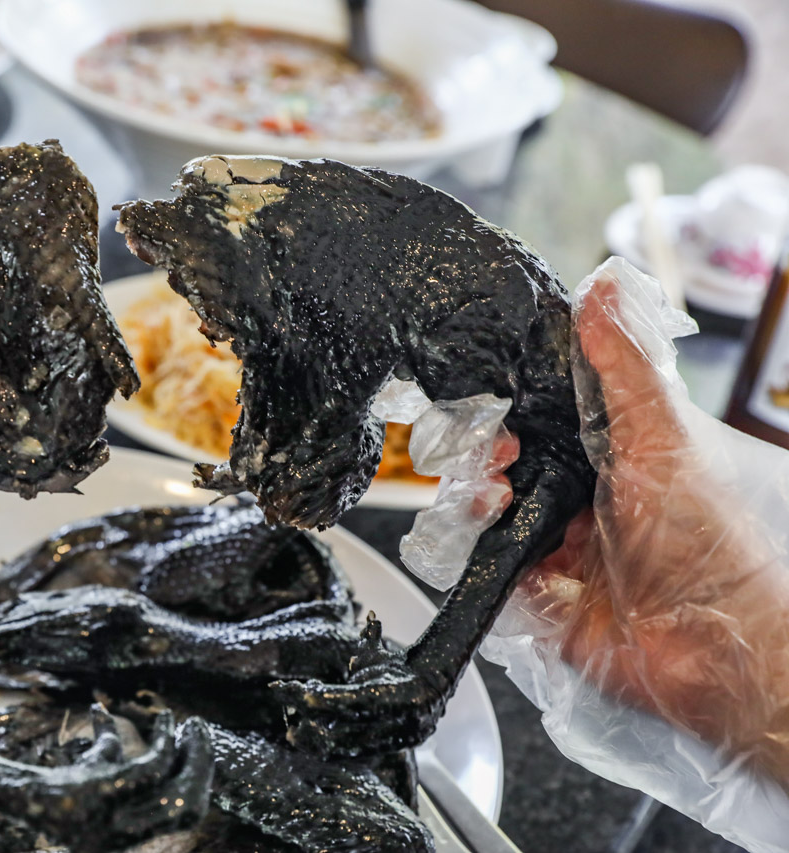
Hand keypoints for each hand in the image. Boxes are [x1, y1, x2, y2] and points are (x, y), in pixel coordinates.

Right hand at [509, 272, 788, 785]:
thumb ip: (626, 367)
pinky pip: (483, 563)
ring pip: (488, 510)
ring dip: (474, 492)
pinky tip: (485, 523)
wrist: (714, 647)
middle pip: (507, 463)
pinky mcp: (534, 597)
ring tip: (490, 488)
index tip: (496, 396)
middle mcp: (582, 501)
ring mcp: (556, 549)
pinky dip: (471, 542)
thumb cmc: (708, 542)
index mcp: (616, 458)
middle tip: (492, 447)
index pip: (546, 418)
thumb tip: (604, 287)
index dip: (513, 404)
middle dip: (484, 448)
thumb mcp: (665, 436)